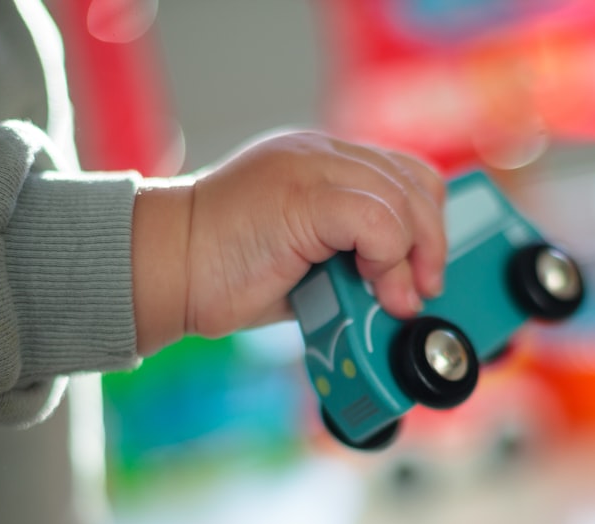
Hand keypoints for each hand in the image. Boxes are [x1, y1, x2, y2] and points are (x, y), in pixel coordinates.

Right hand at [132, 131, 446, 355]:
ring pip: (402, 199)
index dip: (427, 224)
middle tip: (417, 293)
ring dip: (410, 260)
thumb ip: (354, 258)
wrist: (164, 271)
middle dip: (431, 244)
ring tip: (392, 300)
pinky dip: (387, 259)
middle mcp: (321, 153)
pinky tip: (369, 284)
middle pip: (415, 181)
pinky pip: (378, 218)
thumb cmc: (226, 275)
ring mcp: (311, 165)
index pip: (405, 175)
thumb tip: (404, 289)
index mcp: (323, 163)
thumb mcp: (308, 263)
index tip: (423, 274)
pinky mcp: (302, 191)